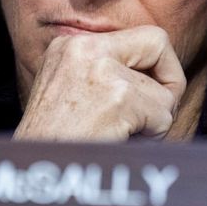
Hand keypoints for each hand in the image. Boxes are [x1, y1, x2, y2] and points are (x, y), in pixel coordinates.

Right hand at [13, 25, 186, 140]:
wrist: (36, 169)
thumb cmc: (55, 143)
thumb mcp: (70, 92)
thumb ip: (108, 74)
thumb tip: (160, 75)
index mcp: (70, 45)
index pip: (140, 36)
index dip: (157, 65)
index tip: (152, 93)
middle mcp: (84, 47)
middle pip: (158, 43)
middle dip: (170, 81)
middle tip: (157, 114)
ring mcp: (101, 70)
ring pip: (163, 92)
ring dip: (154, 122)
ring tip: (124, 137)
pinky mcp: (117, 97)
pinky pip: (162, 115)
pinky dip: (152, 136)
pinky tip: (123, 143)